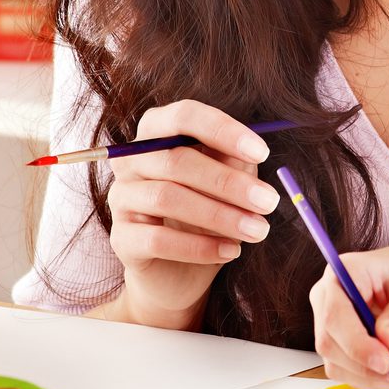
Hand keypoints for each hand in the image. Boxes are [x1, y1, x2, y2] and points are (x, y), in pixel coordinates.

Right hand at [104, 101, 279, 330]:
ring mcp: (120, 198)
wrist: (178, 272)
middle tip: (268, 201)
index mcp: (157, 132)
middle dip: (229, 182)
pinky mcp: (120, 238)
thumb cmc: (205, 214)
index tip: (262, 152)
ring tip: (257, 230)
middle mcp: (131, 160)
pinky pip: (158, 239)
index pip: (183, 116)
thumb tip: (249, 154)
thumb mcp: (226, 183)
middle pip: (176, 161)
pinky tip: (231, 250)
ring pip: (167, 198)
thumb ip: (232, 162)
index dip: (222, 130)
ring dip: (220, 216)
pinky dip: (200, 247)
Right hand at [308, 230, 388, 388]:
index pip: (336, 314)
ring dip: (369, 377)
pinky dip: (370, 380)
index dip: (356, 342)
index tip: (385, 361)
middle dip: (364, 364)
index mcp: (345, 273)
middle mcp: (332, 297)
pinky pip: (348, 371)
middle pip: (330, 342)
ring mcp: (336, 323)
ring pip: (336, 362)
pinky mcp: (345, 344)